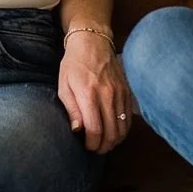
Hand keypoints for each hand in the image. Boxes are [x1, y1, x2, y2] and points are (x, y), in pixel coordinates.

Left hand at [58, 33, 135, 152]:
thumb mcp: (64, 86)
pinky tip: (116, 132)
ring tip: (106, 143)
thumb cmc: (74, 64)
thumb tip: (78, 131)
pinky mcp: (127, 91)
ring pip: (123, 127)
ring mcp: (119, 93)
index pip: (95, 130)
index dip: (92, 144)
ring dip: (115, 140)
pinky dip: (124, 129)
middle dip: (104, 146)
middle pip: (111, 132)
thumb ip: (71, 109)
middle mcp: (107, 96)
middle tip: (96, 149)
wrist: (93, 42)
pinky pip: (129, 117)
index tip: (87, 147)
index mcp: (88, 95)